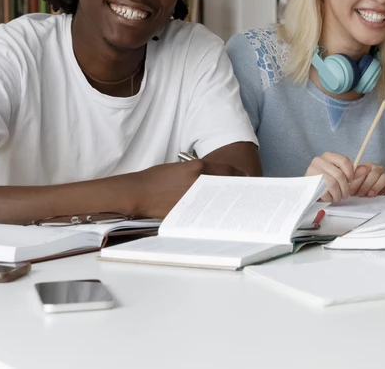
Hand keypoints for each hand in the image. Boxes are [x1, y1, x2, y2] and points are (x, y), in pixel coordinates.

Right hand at [129, 159, 246, 217]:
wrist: (138, 191)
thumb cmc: (157, 179)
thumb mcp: (181, 168)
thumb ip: (200, 173)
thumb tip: (217, 180)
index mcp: (199, 166)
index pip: (229, 170)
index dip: (240, 176)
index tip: (246, 180)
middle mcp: (199, 180)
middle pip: (228, 186)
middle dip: (237, 190)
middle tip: (245, 195)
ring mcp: (194, 197)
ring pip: (219, 200)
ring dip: (228, 203)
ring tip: (235, 207)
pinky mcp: (187, 211)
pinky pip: (206, 213)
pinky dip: (213, 214)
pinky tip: (217, 217)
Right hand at [305, 152, 355, 202]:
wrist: (306, 188)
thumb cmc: (325, 180)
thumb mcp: (338, 173)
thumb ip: (352, 172)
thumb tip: (365, 169)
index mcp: (328, 155)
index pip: (344, 161)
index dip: (350, 173)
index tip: (350, 182)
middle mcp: (320, 160)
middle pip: (339, 175)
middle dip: (345, 188)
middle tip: (345, 196)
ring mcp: (313, 170)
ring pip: (333, 184)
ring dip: (338, 194)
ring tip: (338, 198)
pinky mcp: (309, 181)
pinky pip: (324, 191)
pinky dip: (330, 198)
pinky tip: (330, 198)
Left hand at [350, 162, 384, 197]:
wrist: (370, 192)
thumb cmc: (359, 186)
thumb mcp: (354, 182)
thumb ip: (352, 181)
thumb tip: (347, 185)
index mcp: (367, 166)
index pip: (364, 169)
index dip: (357, 180)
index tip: (351, 190)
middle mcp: (378, 169)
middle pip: (374, 173)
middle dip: (366, 185)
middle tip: (359, 194)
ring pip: (384, 178)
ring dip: (376, 187)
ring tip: (369, 195)